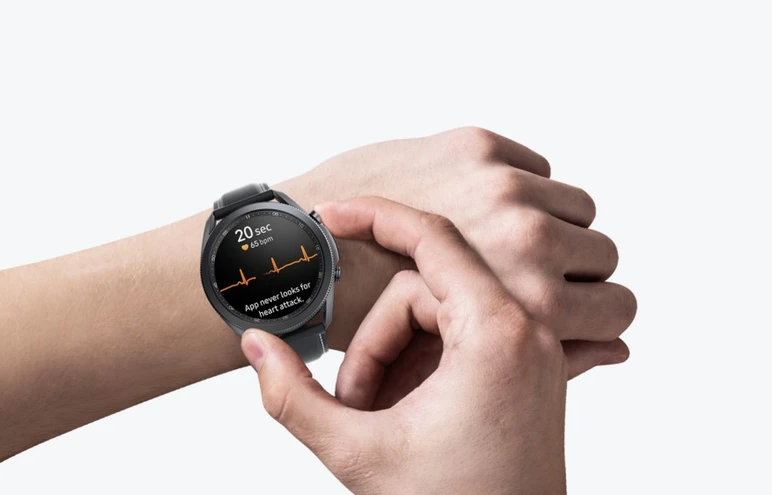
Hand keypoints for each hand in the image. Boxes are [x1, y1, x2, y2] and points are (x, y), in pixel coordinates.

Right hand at [242, 198, 570, 493]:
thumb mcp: (357, 453)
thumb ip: (290, 395)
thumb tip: (251, 344)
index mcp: (498, 335)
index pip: (432, 236)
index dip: (373, 217)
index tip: (331, 214)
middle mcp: (527, 333)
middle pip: (420, 290)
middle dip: (372, 342)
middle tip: (351, 403)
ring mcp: (531, 353)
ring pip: (435, 314)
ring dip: (391, 358)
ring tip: (378, 418)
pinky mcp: (524, 372)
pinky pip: (456, 337)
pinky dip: (418, 366)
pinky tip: (404, 413)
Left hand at [280, 127, 635, 375]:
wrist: (308, 255)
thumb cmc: (378, 321)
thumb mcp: (469, 362)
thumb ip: (551, 356)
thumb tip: (620, 351)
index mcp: (530, 306)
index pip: (618, 309)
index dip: (596, 314)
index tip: (572, 311)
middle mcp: (527, 240)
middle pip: (602, 252)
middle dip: (572, 267)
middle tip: (529, 277)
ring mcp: (503, 188)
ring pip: (576, 207)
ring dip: (551, 223)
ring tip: (503, 245)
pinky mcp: (479, 148)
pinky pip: (536, 167)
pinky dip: (519, 187)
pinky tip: (476, 211)